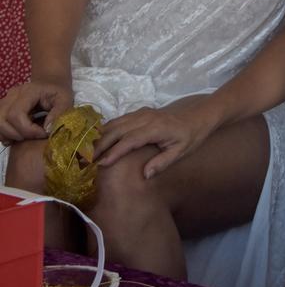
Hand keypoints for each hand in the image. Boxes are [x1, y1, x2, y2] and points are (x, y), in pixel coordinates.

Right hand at [0, 80, 72, 143]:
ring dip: (10, 135)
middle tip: (36, 136)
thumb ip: (59, 113)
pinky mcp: (3, 109)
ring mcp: (6, 102)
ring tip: (28, 136)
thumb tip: (47, 129)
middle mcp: (13, 95)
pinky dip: (6, 134)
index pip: (17, 114)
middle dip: (19, 134)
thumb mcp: (65, 100)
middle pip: (3, 120)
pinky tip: (20, 135)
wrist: (50, 83)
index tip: (44, 133)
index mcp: (28, 92)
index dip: (28, 130)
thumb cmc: (58, 92)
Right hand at [94, 101, 210, 178]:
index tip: (100, 164)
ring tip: (87, 150)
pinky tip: (98, 139)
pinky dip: (107, 129)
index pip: (130, 140)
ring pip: (116, 122)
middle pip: (117, 130)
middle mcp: (146, 118)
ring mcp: (142, 113)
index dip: (114, 152)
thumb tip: (144, 175)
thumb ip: (162, 163)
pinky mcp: (140, 112)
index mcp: (156, 128)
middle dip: (100, 144)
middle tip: (86, 160)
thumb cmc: (190, 137)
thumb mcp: (180, 152)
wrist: (198, 117)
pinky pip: (120, 119)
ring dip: (100, 136)